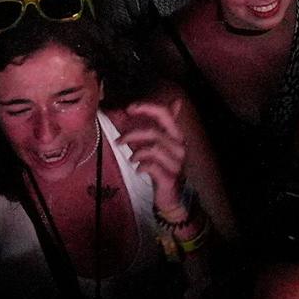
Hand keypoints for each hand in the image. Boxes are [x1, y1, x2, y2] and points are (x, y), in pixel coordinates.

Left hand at [118, 98, 191, 213]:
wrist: (173, 196)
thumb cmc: (165, 167)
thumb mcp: (165, 144)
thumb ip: (166, 125)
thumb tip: (176, 101)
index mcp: (177, 136)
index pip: (164, 114)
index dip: (147, 107)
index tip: (129, 109)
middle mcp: (179, 147)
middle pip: (154, 132)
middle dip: (132, 134)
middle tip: (118, 141)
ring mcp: (176, 163)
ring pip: (152, 148)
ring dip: (136, 152)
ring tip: (131, 158)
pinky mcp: (169, 177)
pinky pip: (151, 166)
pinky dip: (141, 166)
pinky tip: (138, 169)